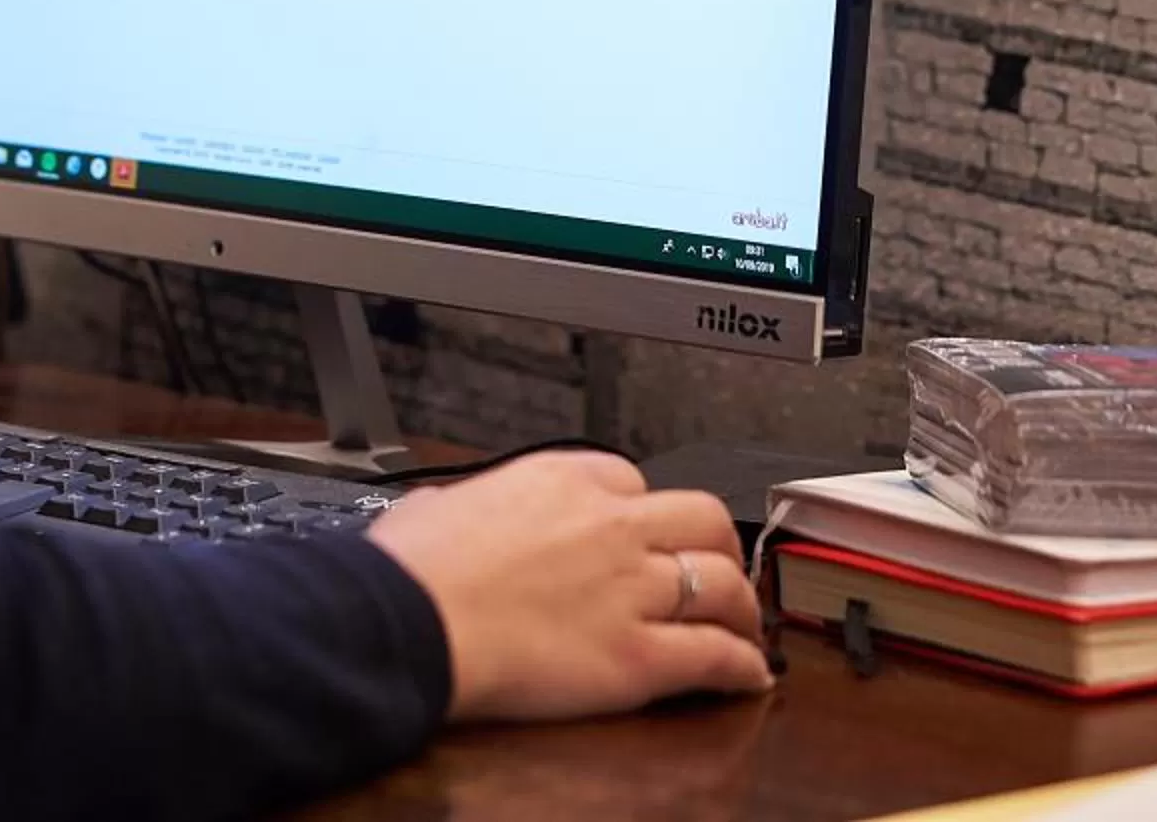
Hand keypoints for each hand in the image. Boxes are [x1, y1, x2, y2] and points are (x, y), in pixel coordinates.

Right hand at [367, 449, 771, 721]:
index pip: (631, 479)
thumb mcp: (433, 505)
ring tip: (745, 626)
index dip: (642, 509)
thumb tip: (443, 514)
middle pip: (703, 517)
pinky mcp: (639, 656)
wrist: (407, 622)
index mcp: (562, 479)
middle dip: (718, 542)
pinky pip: (715, 656)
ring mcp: (633, 589)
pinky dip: (742, 668)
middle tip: (718, 565)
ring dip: (743, 606)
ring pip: (724, 584)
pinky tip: (749, 676)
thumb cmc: (411, 569)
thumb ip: (460, 504)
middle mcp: (612, 525)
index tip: (642, 531)